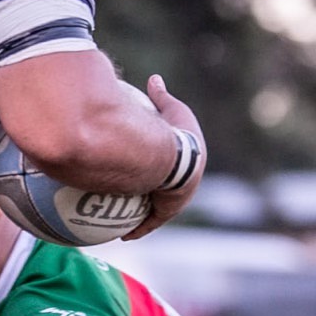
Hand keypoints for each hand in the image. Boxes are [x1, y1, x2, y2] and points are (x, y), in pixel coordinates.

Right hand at [123, 73, 204, 239]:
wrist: (177, 161)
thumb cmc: (175, 133)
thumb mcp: (169, 108)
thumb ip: (161, 96)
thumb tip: (154, 79)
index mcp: (192, 162)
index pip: (180, 166)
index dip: (169, 167)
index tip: (159, 169)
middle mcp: (187, 186)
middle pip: (169, 193)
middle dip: (158, 197)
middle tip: (141, 197)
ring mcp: (176, 202)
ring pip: (157, 212)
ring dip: (145, 218)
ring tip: (127, 225)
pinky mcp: (165, 213)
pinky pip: (147, 224)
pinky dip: (137, 230)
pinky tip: (123, 236)